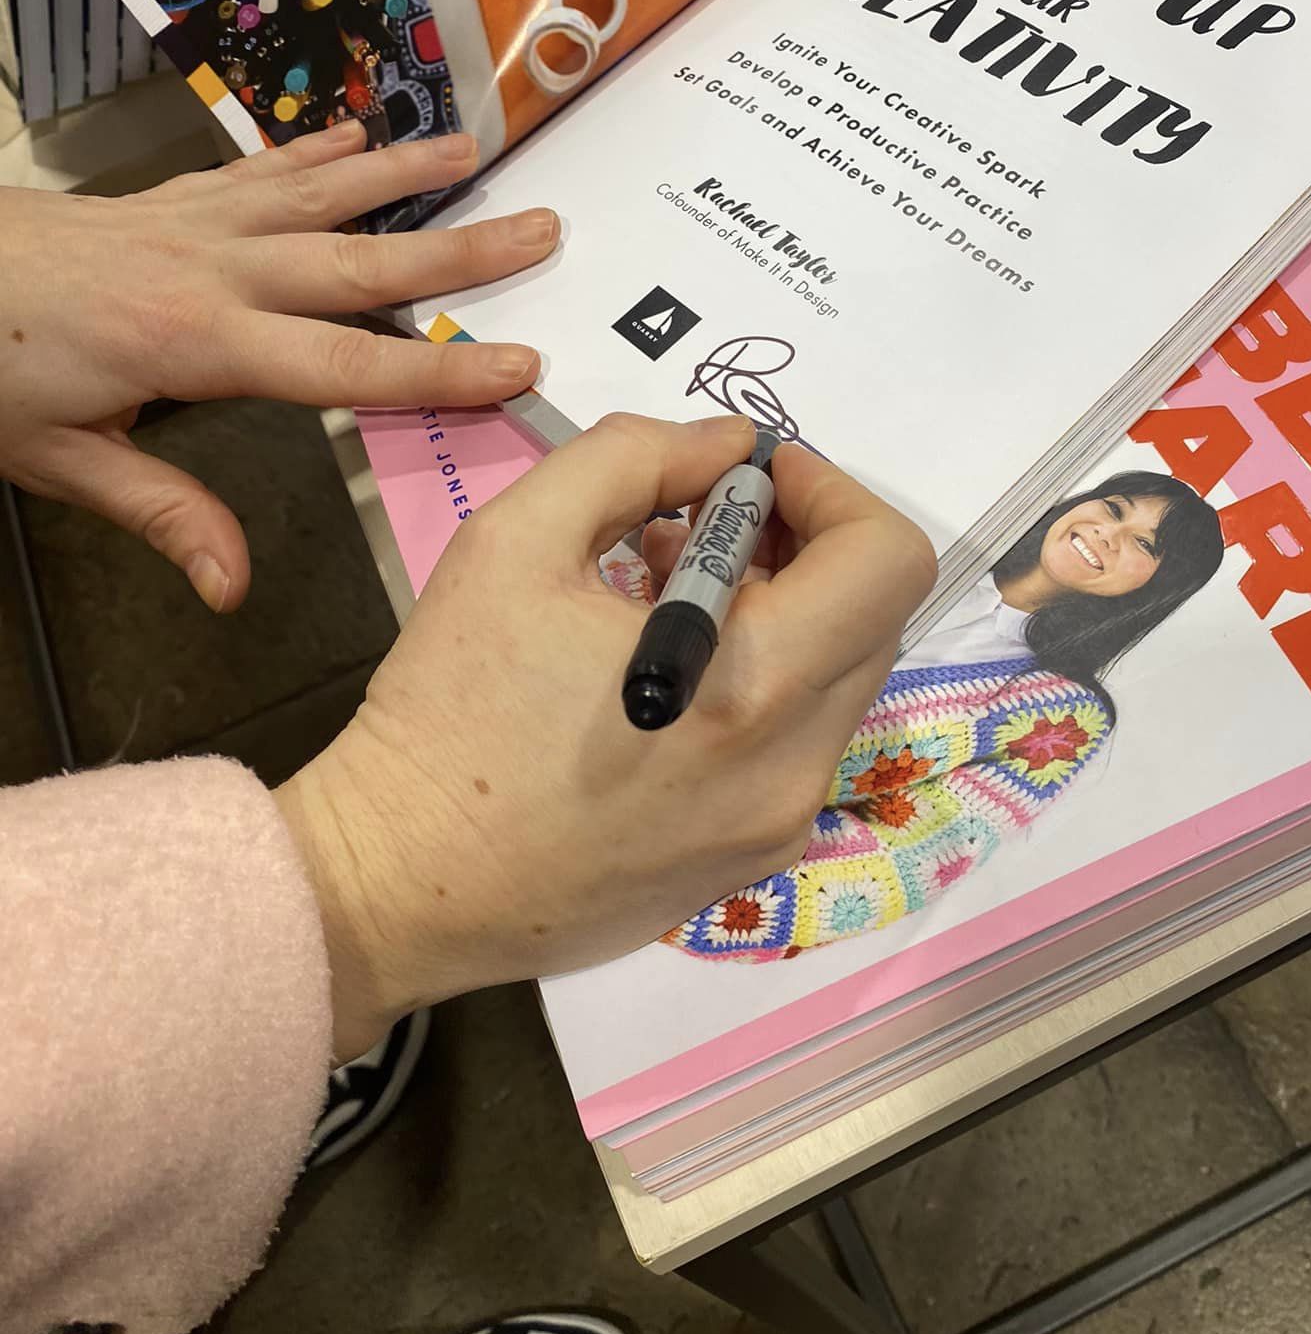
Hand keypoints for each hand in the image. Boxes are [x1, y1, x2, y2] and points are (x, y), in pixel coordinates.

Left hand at [0, 122, 555, 609]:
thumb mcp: (56, 461)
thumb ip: (161, 511)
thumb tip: (232, 586)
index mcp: (194, 342)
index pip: (343, 367)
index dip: (436, 374)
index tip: (518, 366)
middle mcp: (210, 269)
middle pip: (358, 264)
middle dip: (458, 255)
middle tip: (543, 231)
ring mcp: (189, 223)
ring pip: (318, 196)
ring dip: (402, 177)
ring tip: (474, 156)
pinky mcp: (162, 202)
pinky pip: (256, 170)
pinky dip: (313, 152)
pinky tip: (361, 136)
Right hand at [276, 414, 934, 1059]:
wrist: (399, 886)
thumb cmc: (448, 709)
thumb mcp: (516, 540)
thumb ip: (635, 458)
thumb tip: (725, 447)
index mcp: (753, 683)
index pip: (887, 561)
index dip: (832, 493)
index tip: (752, 476)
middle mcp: (794, 766)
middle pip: (875, 618)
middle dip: (809, 548)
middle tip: (707, 522)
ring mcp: (780, 826)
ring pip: (839, 683)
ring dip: (784, 615)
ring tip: (664, 594)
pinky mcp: (753, 863)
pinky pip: (796, 745)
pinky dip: (760, 686)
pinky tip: (662, 677)